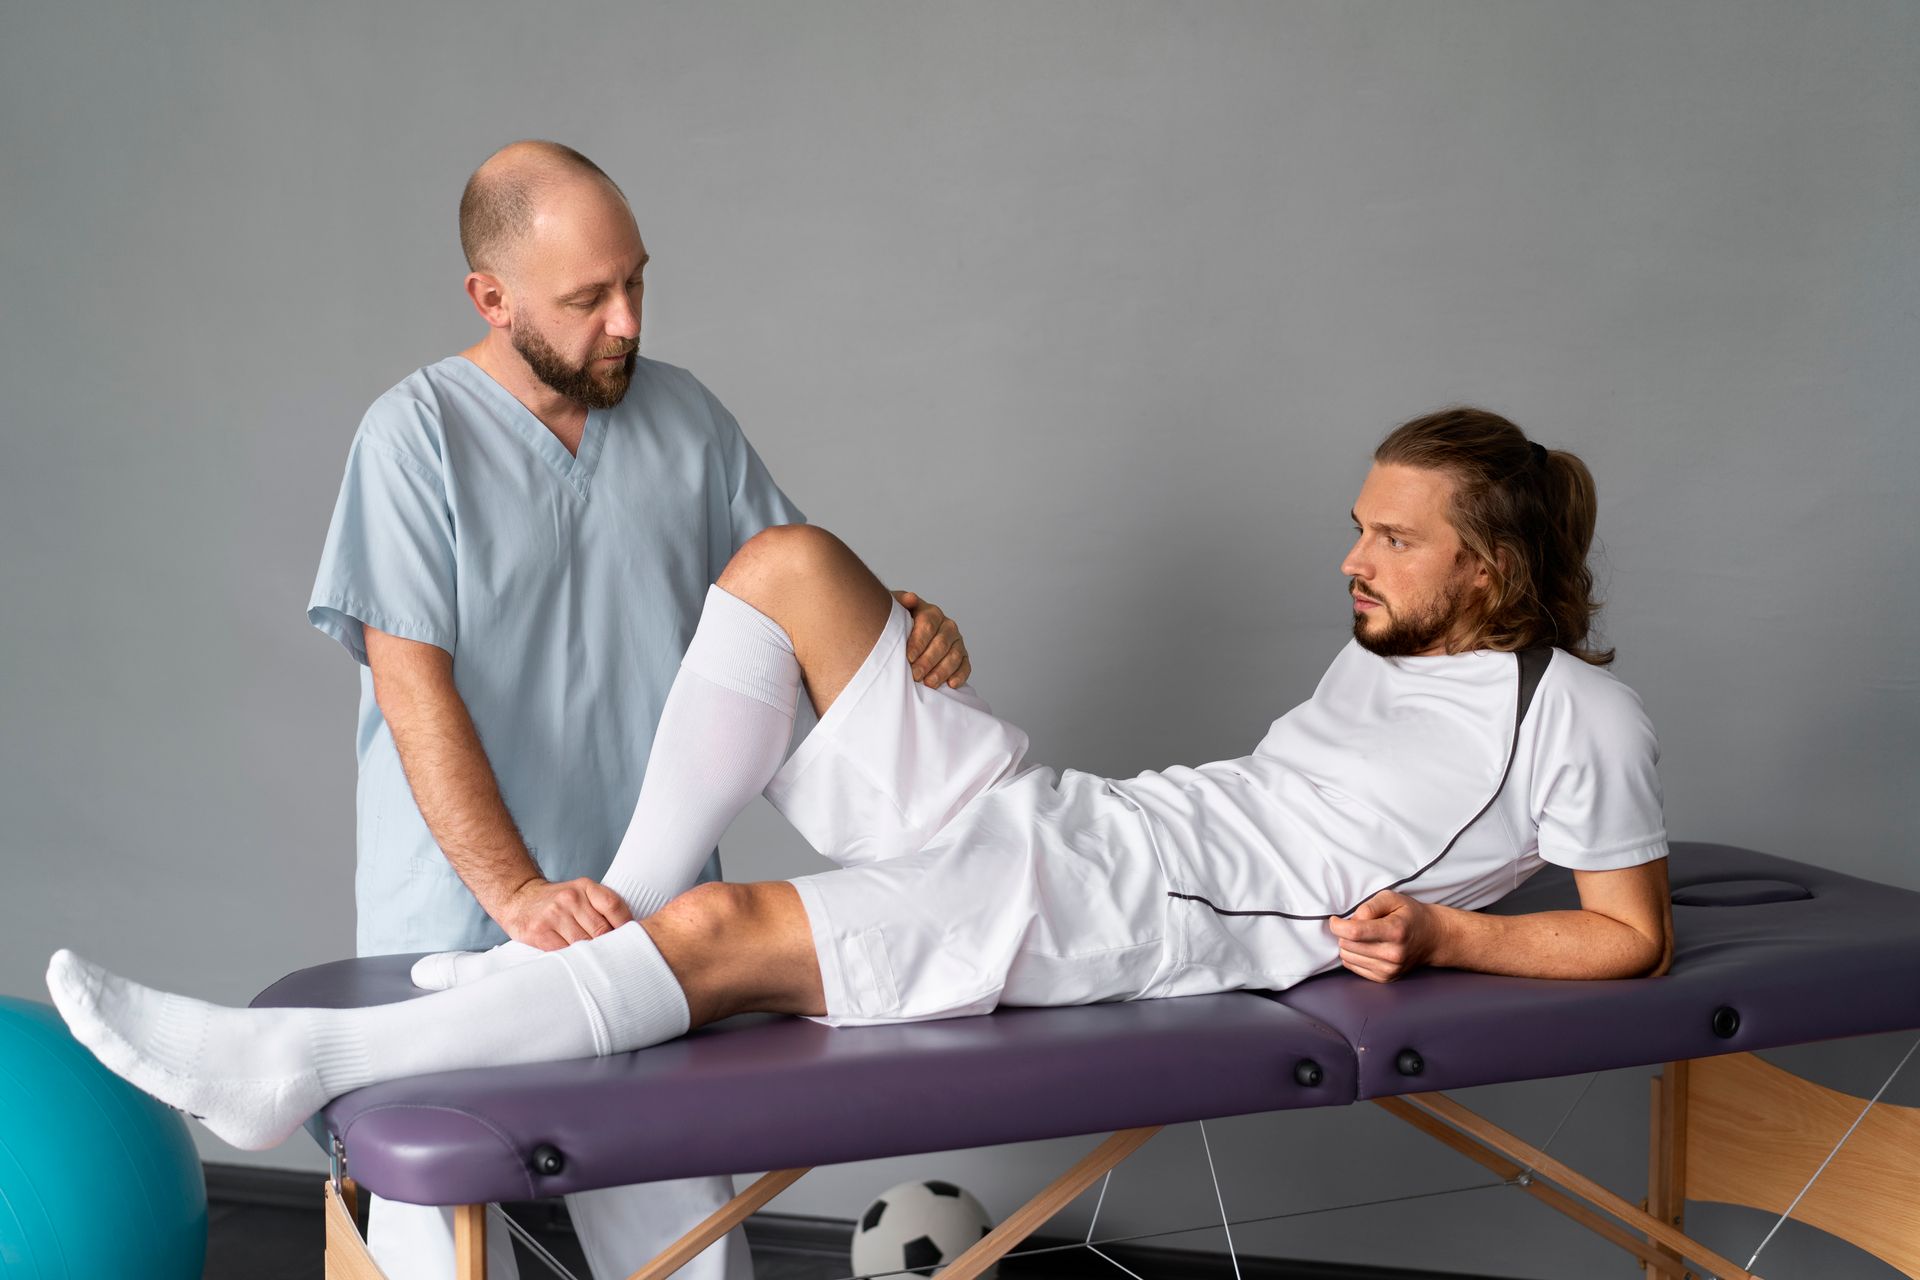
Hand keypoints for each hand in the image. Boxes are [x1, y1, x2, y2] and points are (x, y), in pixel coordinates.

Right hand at [498, 877, 633, 950]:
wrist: (520, 899)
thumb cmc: (558, 901)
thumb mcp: (581, 893)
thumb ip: (601, 908)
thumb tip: (629, 934)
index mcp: (585, 887)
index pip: (614, 906)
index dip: (626, 926)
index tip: (633, 940)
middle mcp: (570, 899)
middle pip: (601, 930)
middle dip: (611, 946)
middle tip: (620, 959)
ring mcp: (554, 915)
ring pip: (584, 944)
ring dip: (594, 956)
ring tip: (601, 965)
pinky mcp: (540, 932)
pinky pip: (564, 952)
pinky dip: (574, 960)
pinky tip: (579, 963)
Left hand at [893, 590, 970, 688]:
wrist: (904, 634)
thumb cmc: (898, 624)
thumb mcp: (894, 610)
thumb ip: (899, 602)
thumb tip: (910, 598)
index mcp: (931, 613)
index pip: (928, 625)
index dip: (918, 642)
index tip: (908, 657)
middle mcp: (947, 626)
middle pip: (941, 644)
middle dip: (928, 661)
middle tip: (915, 675)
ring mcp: (957, 642)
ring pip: (954, 656)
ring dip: (942, 671)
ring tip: (928, 683)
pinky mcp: (962, 657)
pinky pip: (965, 666)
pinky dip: (960, 676)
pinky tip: (950, 684)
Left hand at [1327, 890, 1441, 982]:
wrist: (1432, 938)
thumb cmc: (1409, 915)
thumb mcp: (1392, 898)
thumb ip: (1370, 905)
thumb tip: (1351, 920)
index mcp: (1395, 931)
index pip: (1354, 932)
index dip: (1338, 925)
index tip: (1335, 920)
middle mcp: (1393, 953)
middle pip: (1348, 945)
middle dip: (1344, 933)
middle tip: (1356, 925)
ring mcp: (1390, 969)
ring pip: (1347, 957)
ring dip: (1348, 945)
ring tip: (1363, 936)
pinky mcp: (1385, 978)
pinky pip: (1353, 967)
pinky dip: (1354, 956)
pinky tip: (1366, 947)